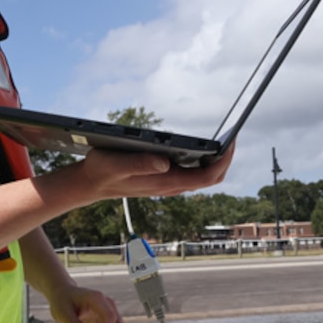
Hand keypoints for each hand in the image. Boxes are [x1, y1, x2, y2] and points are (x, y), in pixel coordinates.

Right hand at [77, 143, 234, 200]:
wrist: (89, 184)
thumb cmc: (101, 172)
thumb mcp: (116, 164)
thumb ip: (140, 163)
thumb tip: (166, 162)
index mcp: (165, 181)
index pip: (207, 177)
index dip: (223, 160)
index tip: (231, 141)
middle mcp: (171, 185)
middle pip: (211, 177)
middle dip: (226, 159)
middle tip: (233, 136)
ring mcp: (168, 183)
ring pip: (203, 176)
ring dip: (216, 160)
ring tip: (223, 139)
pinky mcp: (163, 178)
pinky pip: (192, 173)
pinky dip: (203, 161)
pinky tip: (202, 147)